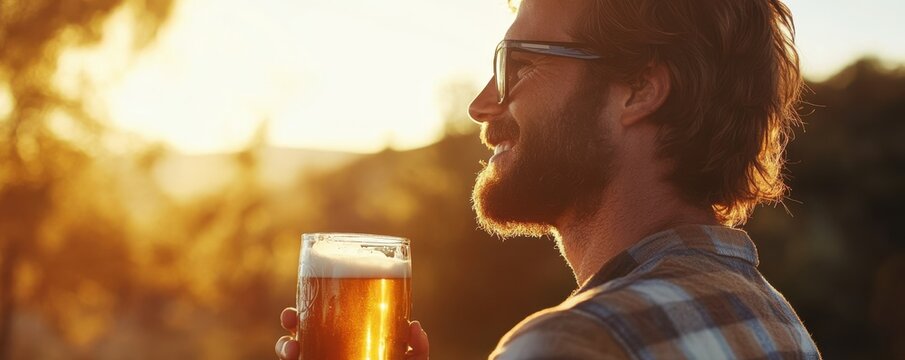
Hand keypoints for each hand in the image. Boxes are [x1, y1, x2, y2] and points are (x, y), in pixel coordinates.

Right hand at [275, 307, 429, 359]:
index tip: (309, 297)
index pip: (328, 319)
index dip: (314, 306)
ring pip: (292, 353)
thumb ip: (418, 352)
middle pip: (303, 331)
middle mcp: (329, 352)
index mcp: (349, 341)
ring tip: (292, 347)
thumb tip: (415, 326)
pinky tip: (294, 358)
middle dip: (291, 321)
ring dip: (285, 346)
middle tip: (290, 316)